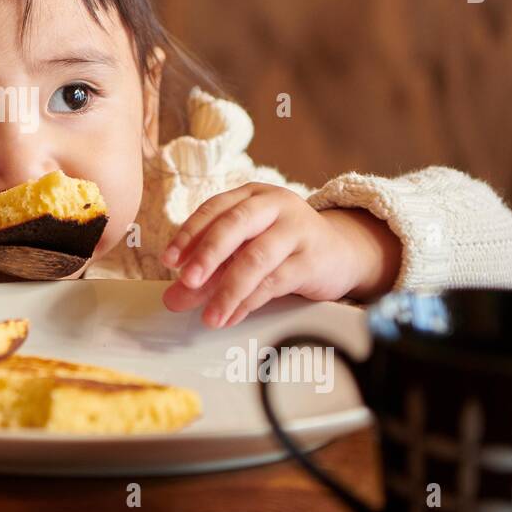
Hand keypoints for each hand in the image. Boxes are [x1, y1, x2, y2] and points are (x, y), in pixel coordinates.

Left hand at [159, 183, 400, 326]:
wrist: (342, 253)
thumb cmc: (285, 247)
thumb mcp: (245, 251)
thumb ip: (209, 271)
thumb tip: (174, 297)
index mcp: (252, 195)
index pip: (214, 208)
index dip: (189, 234)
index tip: (169, 260)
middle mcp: (274, 205)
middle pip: (235, 225)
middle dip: (207, 254)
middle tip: (186, 281)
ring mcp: (297, 230)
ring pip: (256, 257)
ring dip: (228, 289)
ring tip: (209, 316)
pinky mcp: (313, 259)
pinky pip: (276, 281)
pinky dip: (250, 301)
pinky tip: (232, 315)